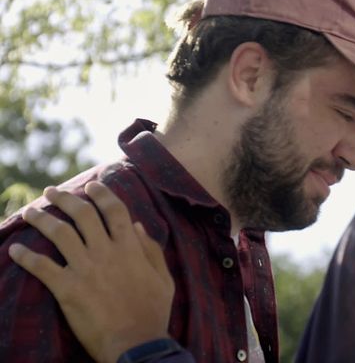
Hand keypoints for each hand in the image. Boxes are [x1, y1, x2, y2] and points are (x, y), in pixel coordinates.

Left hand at [8, 181, 174, 362]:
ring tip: (30, 211)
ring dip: (42, 219)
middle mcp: (106, 251)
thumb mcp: (164, 278)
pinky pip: (42, 267)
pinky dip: (26, 257)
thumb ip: (152, 249)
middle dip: (66, 198)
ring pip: (59, 233)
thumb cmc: (153, 312)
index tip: (92, 185)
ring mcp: (85, 268)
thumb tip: (139, 225)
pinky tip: (14, 250)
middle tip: (52, 192)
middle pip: (83, 215)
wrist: (136, 344)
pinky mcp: (67, 289)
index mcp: (131, 247)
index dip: (102, 194)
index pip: (115, 210)